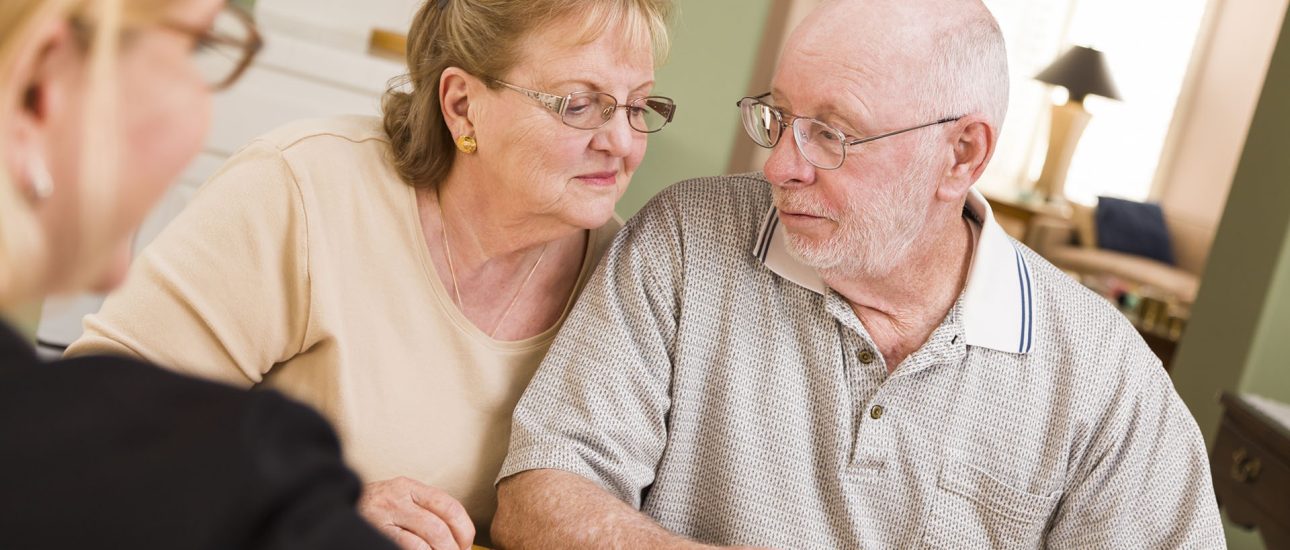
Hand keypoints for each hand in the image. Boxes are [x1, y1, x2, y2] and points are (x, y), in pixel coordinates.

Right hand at [359, 476, 474, 549]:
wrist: (328, 508)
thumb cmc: (371, 510)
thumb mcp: (398, 500)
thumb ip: (423, 509)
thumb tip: (456, 536)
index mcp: (408, 487)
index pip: (449, 505)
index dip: (464, 528)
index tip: (466, 545)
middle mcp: (396, 498)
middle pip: (439, 527)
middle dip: (452, 549)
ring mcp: (382, 517)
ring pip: (424, 542)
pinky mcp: (374, 532)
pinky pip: (406, 548)